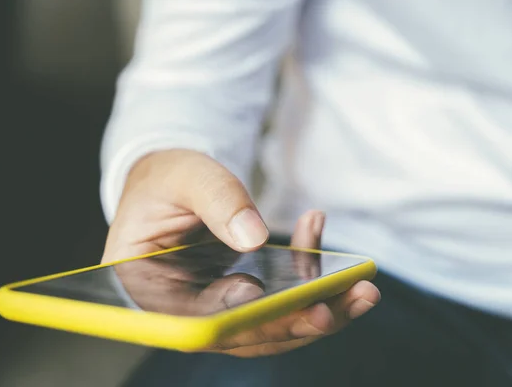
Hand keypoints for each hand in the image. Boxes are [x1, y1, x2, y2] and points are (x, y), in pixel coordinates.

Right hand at [103, 149, 379, 355]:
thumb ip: (216, 201)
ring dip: (320, 310)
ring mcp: (219, 308)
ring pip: (272, 326)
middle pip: (241, 334)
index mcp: (149, 288)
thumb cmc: (167, 180)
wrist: (171, 183)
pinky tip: (317, 232)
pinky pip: (283, 299)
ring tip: (361, 290)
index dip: (229, 316)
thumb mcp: (185, 177)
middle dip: (293, 322)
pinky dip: (310, 276)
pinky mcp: (245, 298)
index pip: (191, 319)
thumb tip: (255, 239)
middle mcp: (185, 310)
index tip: (262, 296)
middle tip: (336, 306)